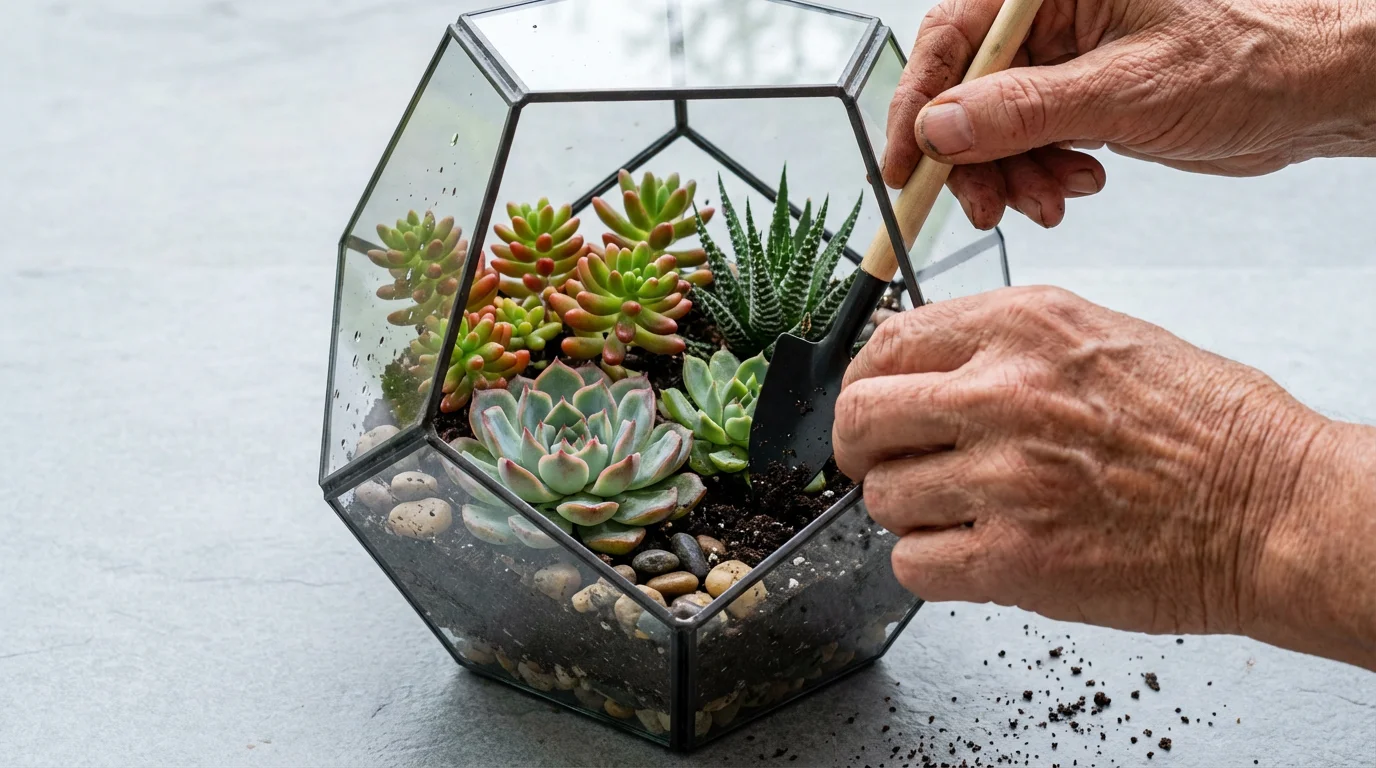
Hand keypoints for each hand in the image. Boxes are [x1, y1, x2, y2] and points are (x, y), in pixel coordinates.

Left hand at [833, 286, 1329, 637]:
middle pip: (860, 418)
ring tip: (956, 511)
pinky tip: (969, 552)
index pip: (887, 342)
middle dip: (858, 447)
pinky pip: (914, 564)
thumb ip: (1002, 345)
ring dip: (906, 511)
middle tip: (877, 463)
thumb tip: (918, 365)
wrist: (1275, 510)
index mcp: (1023, 327)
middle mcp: (1003, 394)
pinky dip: (929, 564)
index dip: (862, 381)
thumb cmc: (1205, 427)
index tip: (868, 403)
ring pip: (883, 498)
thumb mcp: (1100, 336)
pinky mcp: (1016, 560)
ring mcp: (1005, 479)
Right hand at [882, 0, 1375, 228]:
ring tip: (1049, 201)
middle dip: (971, 156)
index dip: (920, 103)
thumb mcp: (1129, 90)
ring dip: (1009, 175)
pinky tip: (1077, 184)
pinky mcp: (1078, 96)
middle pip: (965, 89)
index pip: (954, 36)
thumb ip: (1027, 109)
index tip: (906, 163)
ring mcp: (1063, 59)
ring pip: (993, 125)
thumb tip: (943, 125)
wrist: (1311, 94)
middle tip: (985, 206)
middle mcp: (1051, 17)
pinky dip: (1040, 175)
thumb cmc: (1252, 60)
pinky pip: (1028, 141)